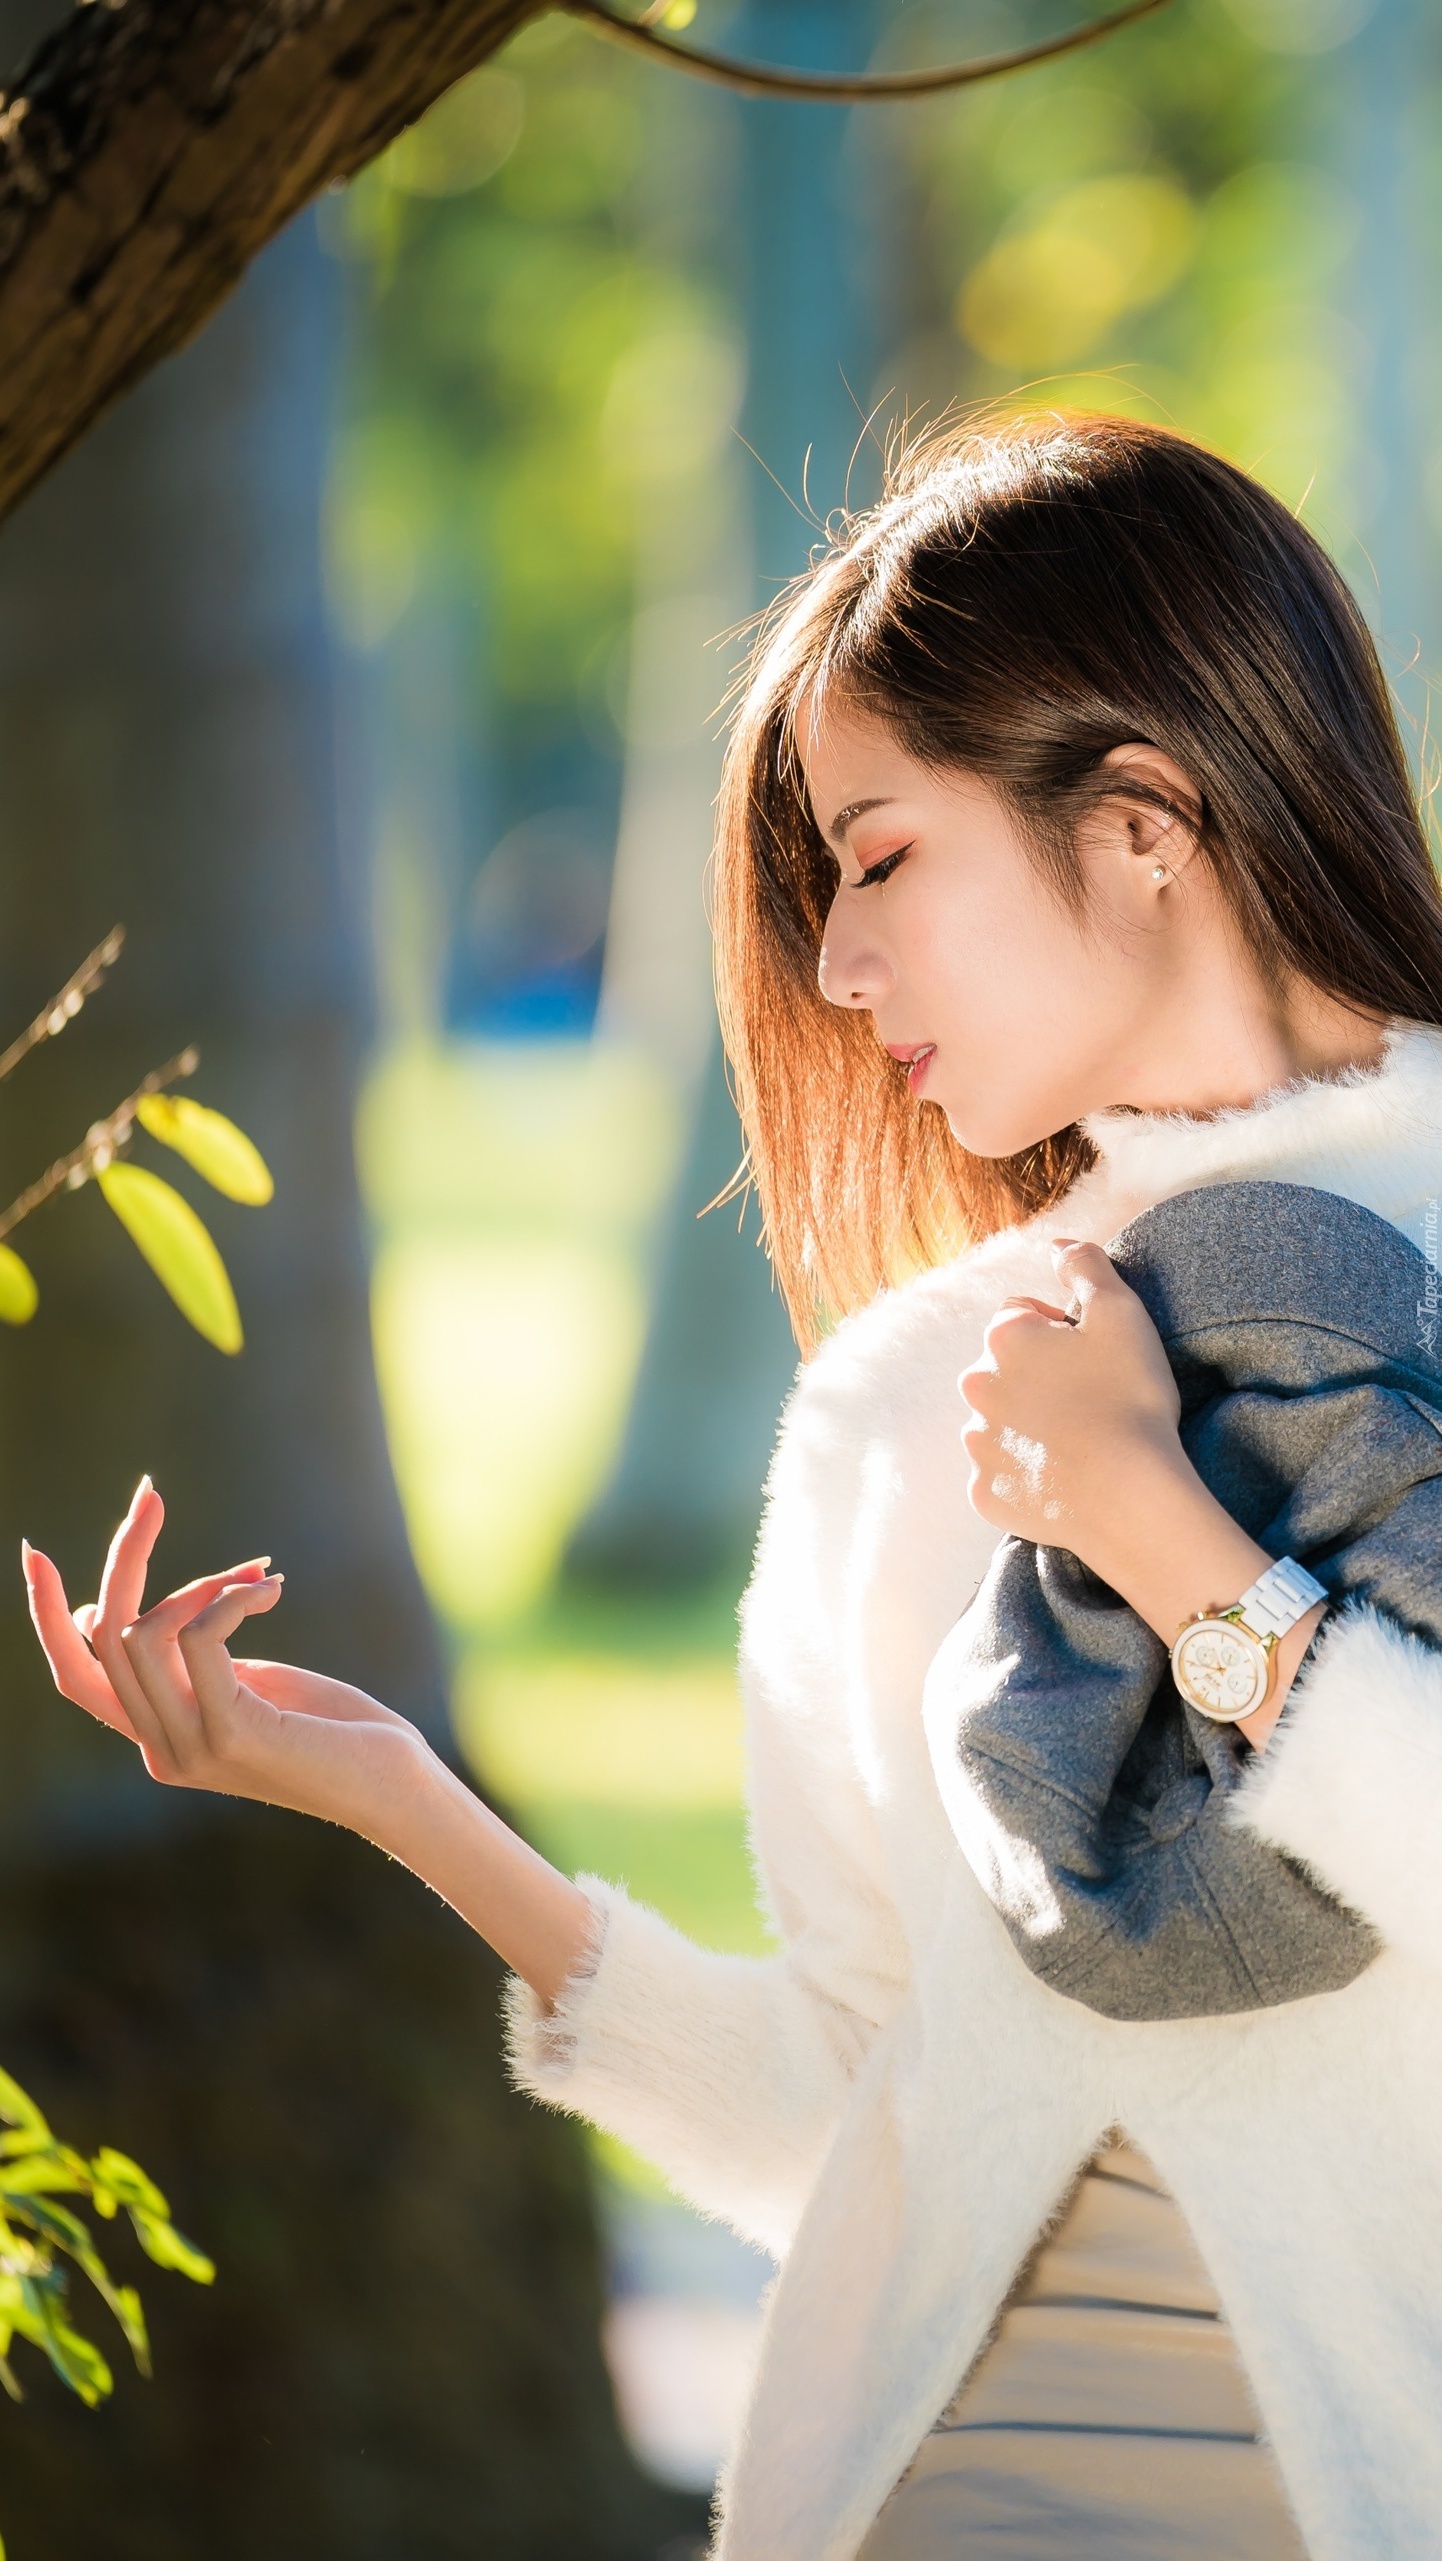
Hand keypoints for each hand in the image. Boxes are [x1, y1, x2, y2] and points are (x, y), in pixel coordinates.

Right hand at [24, 1478, 599, 1990]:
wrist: (396, 1785)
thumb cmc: (336, 1729)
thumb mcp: (251, 1684)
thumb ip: (199, 1660)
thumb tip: (152, 1611)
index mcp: (157, 1737)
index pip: (73, 1676)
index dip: (46, 1615)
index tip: (35, 1552)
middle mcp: (159, 1750)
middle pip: (103, 1635)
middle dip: (125, 1554)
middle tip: (151, 1496)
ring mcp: (189, 1747)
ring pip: (138, 1631)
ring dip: (198, 1582)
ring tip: (256, 1578)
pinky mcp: (230, 1733)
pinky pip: (197, 1636)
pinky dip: (231, 1596)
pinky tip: (273, 1589)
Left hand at [959, 1237, 1181, 1560]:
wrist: (1132, 1496)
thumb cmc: (1129, 1397)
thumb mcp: (1121, 1312)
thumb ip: (1084, 1265)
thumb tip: (1057, 1244)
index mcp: (1002, 1339)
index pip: (1018, 1314)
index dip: (1059, 1329)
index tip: (1093, 1355)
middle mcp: (976, 1388)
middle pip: (1004, 1368)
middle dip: (1038, 1375)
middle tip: (1090, 1397)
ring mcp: (978, 1447)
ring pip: (1000, 1421)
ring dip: (1030, 1424)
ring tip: (1081, 1439)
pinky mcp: (987, 1496)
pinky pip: (1003, 1476)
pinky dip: (1029, 1475)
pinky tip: (1066, 1478)